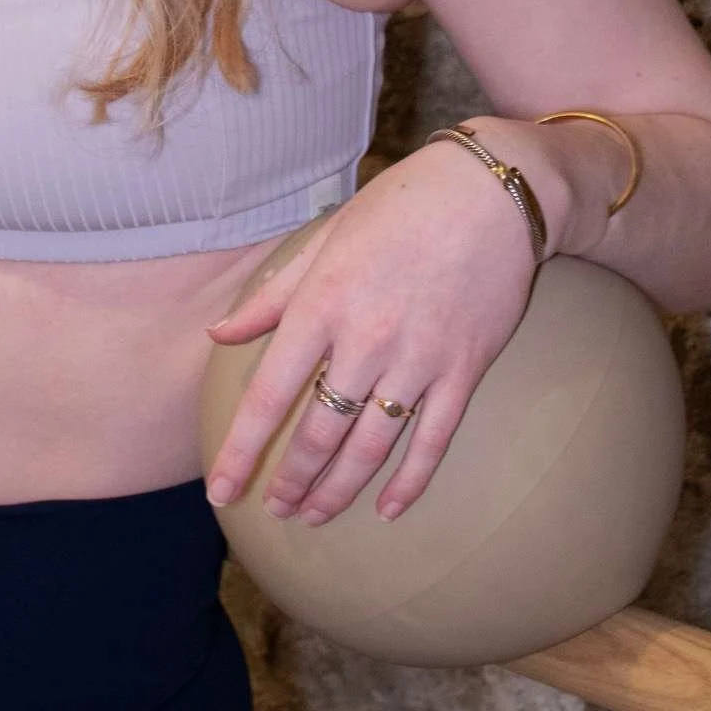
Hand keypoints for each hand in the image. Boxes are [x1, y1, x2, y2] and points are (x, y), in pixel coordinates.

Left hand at [203, 140, 538, 524]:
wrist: (489, 194)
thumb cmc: (398, 208)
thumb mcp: (325, 239)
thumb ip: (273, 295)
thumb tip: (220, 334)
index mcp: (321, 304)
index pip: (269, 395)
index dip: (243, 449)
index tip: (221, 490)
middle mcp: (365, 340)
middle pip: (319, 433)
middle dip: (292, 480)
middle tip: (276, 509)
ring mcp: (418, 359)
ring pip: (371, 448)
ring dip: (339, 490)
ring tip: (313, 516)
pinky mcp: (464, 370)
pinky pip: (433, 441)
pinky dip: (410, 482)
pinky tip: (389, 510)